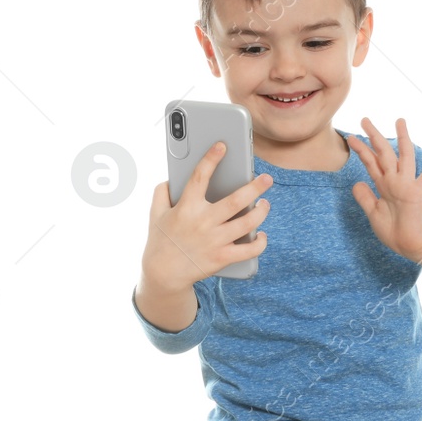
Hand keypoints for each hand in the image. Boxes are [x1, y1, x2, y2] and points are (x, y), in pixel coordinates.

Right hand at [141, 140, 273, 289]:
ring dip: (261, 212)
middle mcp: (203, 222)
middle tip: (267, 178)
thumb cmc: (161, 241)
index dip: (211, 159)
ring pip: (247, 223)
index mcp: (186, 208)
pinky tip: (262, 235)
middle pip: (235, 200)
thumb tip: (172, 177)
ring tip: (265, 204)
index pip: (199, 177)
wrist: (163, 274)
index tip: (222, 146)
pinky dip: (260, 242)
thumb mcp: (155, 213)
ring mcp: (214, 241)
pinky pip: (249, 250)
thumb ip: (161, 192)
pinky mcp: (222, 258)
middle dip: (255, 187)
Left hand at [345, 117, 421, 260]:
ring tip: (399, 121)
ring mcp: (407, 185)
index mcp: (384, 185)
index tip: (350, 137)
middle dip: (373, 136)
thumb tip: (357, 183)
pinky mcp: (418, 194)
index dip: (361, 150)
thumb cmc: (393, 231)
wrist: (408, 246)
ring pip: (404, 157)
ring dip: (402, 139)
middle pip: (383, 153)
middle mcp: (395, 181)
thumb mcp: (373, 213)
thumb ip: (365, 198)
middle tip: (364, 118)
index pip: (371, 162)